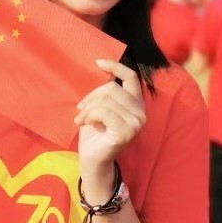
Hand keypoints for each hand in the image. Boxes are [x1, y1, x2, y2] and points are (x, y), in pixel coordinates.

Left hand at [75, 59, 145, 175]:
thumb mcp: (100, 108)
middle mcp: (141, 113)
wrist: (92, 159)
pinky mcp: (126, 132)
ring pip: (106, 100)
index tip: (98, 63)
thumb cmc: (95, 134)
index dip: (115, 66)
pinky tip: (86, 124)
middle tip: (80, 110)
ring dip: (88, 109)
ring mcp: (136, 123)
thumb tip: (99, 68)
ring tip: (82, 119)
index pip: (131, 77)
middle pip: (112, 88)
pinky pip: (103, 112)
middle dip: (91, 97)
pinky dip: (90, 116)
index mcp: (136, 104)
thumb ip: (105, 93)